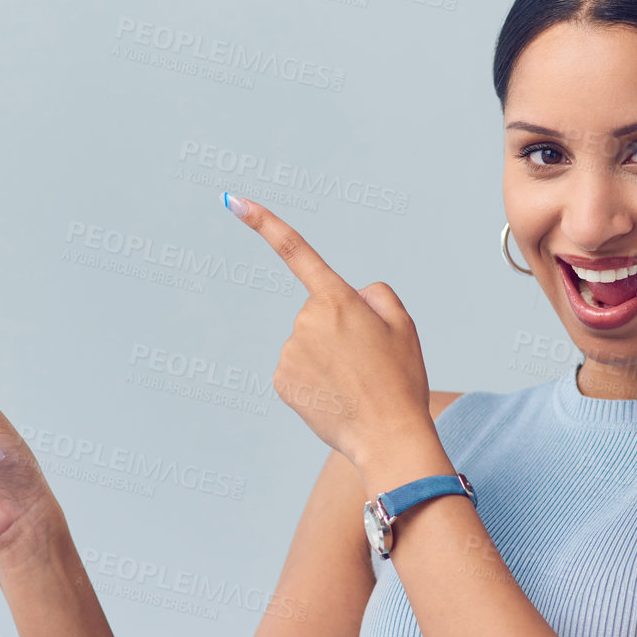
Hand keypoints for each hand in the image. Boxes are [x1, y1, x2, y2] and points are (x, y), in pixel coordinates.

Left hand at [223, 194, 437, 471]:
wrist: (387, 435)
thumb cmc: (400, 380)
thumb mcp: (404, 325)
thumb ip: (376, 296)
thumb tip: (352, 296)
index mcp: (338, 298)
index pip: (296, 250)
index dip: (263, 223)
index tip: (233, 201)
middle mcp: (306, 319)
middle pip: (319, 314)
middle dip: (339, 331)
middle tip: (367, 362)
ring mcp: (289, 351)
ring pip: (307, 345)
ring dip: (327, 359)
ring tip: (354, 383)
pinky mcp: (280, 380)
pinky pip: (297, 371)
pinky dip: (313, 381)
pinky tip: (335, 396)